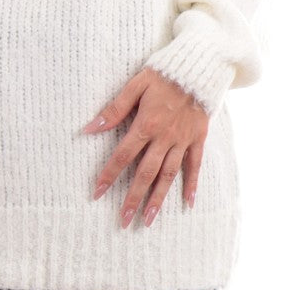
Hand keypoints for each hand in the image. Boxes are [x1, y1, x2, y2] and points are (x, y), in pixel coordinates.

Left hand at [83, 67, 208, 228]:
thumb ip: (114, 109)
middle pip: (146, 173)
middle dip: (133, 198)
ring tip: (148, 220)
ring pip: (168, 175)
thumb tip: (90, 128)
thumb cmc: (163, 73)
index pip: (123, 156)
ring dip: (158, 198)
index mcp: (146, 125)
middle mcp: (164, 138)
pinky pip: (195, 165)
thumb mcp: (135, 85)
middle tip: (123, 221)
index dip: (109, 175)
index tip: (97, 193)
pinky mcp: (198, 138)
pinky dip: (192, 184)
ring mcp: (182, 140)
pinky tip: (188, 202)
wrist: (198, 67)